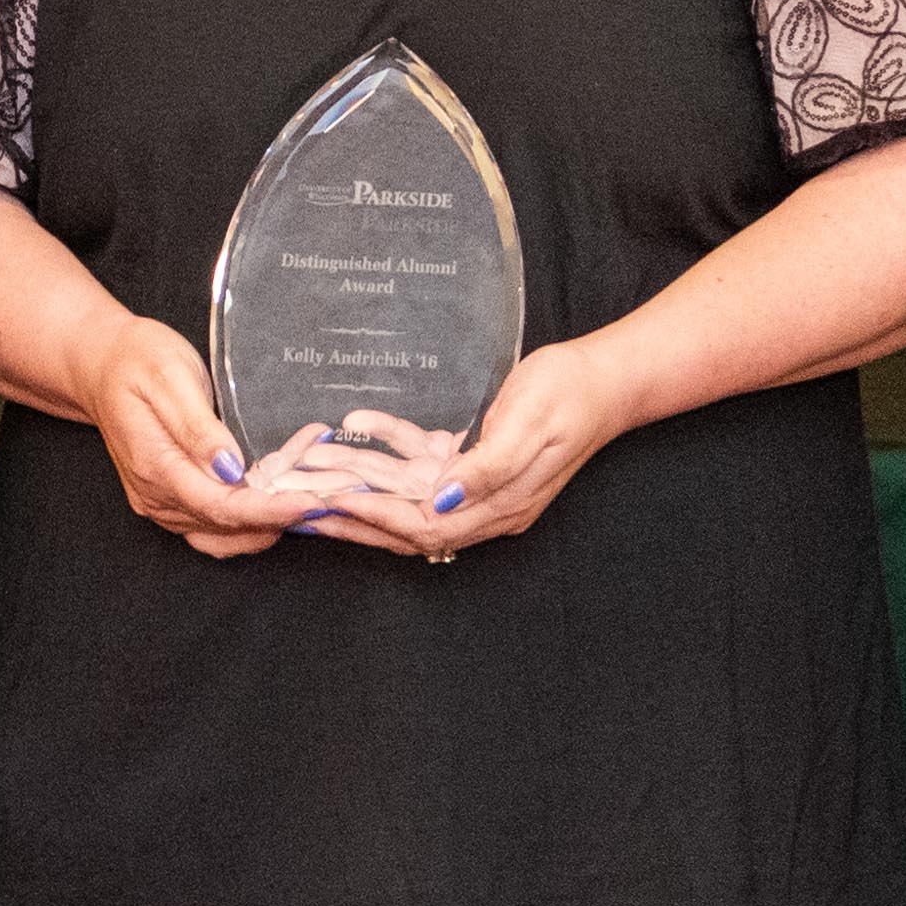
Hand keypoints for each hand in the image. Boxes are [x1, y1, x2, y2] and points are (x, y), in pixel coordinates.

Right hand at [76, 312, 352, 562]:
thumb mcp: (170, 376)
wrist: (100, 365)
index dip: (269, 509)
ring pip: (221, 535)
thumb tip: (229, 467)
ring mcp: (159, 503)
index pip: (219, 505)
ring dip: (267, 526)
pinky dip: (248, 526)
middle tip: (331, 499)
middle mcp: (154, 494)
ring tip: (311, 503)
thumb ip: (197, 426)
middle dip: (280, 518)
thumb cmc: (137, 360)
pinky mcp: (168, 503)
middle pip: (225, 526)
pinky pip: (212, 530)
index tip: (311, 502)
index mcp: (154, 464)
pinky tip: (277, 508)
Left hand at [285, 335, 638, 562]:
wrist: (606, 379)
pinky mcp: (476, 462)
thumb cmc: (569, 395)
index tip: (330, 503)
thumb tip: (442, 501)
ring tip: (311, 474)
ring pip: (406, 495)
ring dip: (361, 485)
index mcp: (501, 505)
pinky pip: (423, 463)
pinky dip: (390, 448)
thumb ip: (487, 468)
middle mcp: (487, 506)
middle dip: (352, 518)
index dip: (375, 519)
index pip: (423, 527)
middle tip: (300, 507)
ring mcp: (481, 487)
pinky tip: (359, 425)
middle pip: (405, 525)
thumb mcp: (529, 426)